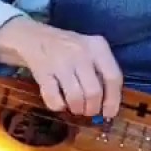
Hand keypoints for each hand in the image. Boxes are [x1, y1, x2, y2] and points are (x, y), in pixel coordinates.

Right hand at [0, 16, 123, 119]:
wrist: (36, 37)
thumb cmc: (70, 48)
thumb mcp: (91, 50)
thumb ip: (102, 72)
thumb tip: (110, 106)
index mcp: (98, 47)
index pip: (113, 77)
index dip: (113, 100)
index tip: (109, 113)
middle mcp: (81, 53)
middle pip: (94, 92)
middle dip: (92, 108)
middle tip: (88, 111)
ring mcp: (60, 62)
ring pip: (76, 97)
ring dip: (77, 109)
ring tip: (75, 107)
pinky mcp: (43, 72)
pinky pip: (54, 99)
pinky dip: (58, 106)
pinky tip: (60, 102)